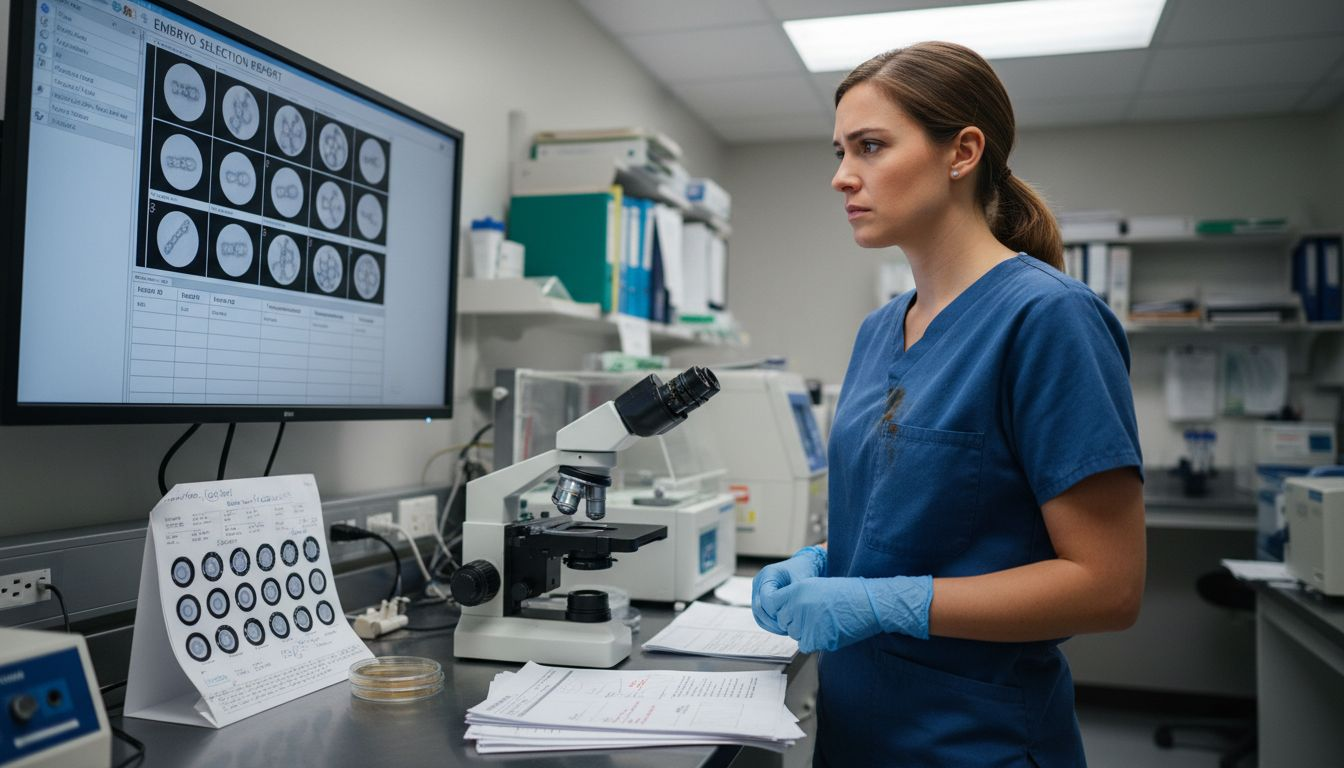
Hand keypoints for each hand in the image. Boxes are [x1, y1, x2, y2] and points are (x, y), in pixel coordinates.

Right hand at [751, 546, 826, 633]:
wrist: (802, 566)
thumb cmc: (804, 572)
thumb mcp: (802, 582)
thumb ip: (794, 596)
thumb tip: (790, 614)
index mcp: (767, 574)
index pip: (766, 598)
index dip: (776, 611)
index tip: (789, 618)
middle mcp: (758, 582)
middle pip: (758, 608)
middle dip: (772, 622)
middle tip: (788, 629)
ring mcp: (757, 590)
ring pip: (757, 614)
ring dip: (770, 625)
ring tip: (786, 630)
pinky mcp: (759, 598)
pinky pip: (760, 615)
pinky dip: (769, 624)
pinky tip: (782, 628)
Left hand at [762, 575, 933, 652]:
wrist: (867, 604)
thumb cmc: (847, 594)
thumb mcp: (816, 586)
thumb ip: (796, 597)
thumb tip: (784, 610)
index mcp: (797, 591)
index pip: (772, 604)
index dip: (780, 609)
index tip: (786, 611)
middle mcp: (798, 607)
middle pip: (784, 621)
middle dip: (794, 621)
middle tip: (813, 616)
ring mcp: (807, 624)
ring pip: (795, 634)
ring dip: (804, 631)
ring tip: (823, 621)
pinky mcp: (816, 640)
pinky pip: (806, 644)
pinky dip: (814, 640)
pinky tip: (827, 630)